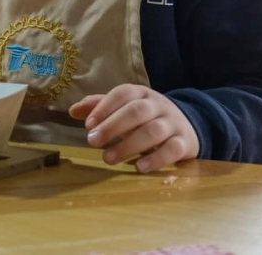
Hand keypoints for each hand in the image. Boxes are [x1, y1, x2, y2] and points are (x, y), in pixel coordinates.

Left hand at [69, 84, 199, 173]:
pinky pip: (173, 149)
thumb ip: (101, 107)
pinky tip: (138, 168)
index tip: (88, 125)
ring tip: (108, 159)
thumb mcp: (126, 108)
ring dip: (128, 145)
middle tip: (92, 142)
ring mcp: (173, 123)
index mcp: (142, 94)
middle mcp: (158, 106)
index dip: (105, 107)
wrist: (188, 127)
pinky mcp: (184, 143)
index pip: (124, 93)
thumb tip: (73, 111)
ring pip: (154, 130)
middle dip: (113, 126)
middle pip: (137, 111)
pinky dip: (156, 159)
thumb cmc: (147, 118)